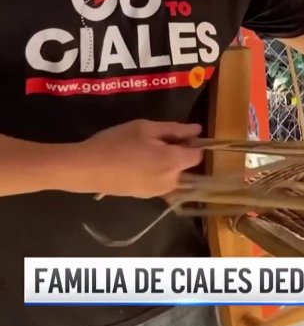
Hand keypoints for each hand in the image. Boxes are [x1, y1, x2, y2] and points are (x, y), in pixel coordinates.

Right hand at [73, 120, 203, 197]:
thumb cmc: (116, 143)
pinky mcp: (145, 197)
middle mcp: (170, 181)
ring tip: (141, 152)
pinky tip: (135, 164)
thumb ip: (175, 129)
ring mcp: (158, 192)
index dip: (191, 143)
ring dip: (165, 164)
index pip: (198, 155)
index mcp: (173, 163)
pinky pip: (159, 182)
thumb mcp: (145, 128)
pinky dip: (154, 173)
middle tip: (152, 142)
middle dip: (177, 154)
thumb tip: (197, 130)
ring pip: (172, 175)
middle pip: (185, 166)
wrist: (84, 169)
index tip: (175, 135)